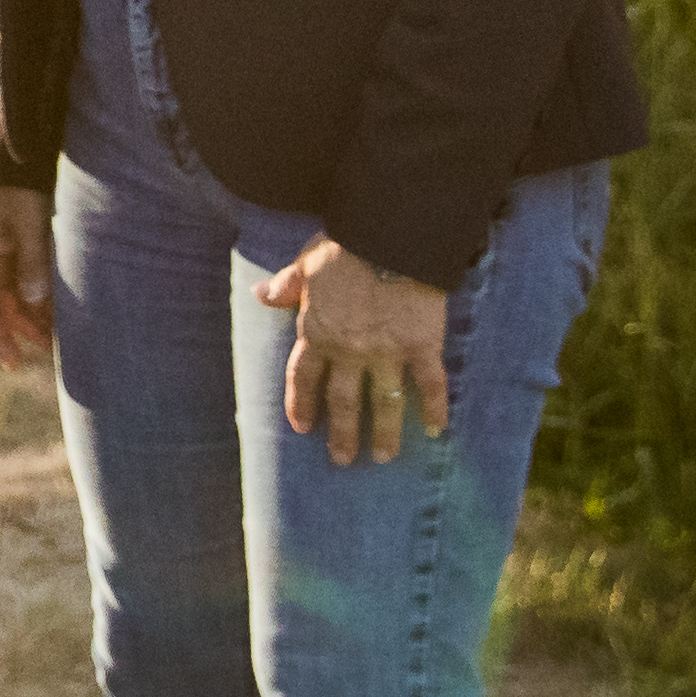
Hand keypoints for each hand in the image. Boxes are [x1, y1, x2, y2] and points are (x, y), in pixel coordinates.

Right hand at [0, 185, 57, 366]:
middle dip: (23, 330)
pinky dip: (40, 298)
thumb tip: (34, 302)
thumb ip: (31, 264)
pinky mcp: (17, 248)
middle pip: (2, 306)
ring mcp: (1, 255)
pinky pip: (26, 282)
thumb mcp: (28, 227)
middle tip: (49, 352)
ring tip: (59, 336)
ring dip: (34, 315)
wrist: (20, 159)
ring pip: (16, 296)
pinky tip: (58, 309)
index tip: (11, 364)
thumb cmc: (20, 192)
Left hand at [260, 238, 452, 466]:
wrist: (390, 236)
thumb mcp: (306, 265)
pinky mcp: (422, 346)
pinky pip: (429, 385)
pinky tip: (435, 431)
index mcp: (317, 332)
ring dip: (382, 433)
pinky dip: (434, 409)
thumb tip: (260, 295)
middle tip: (342, 459)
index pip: (304, 378)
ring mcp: (387, 352)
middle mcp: (349, 351)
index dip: (302, 404)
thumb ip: (286, 287)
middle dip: (341, 433)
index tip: (303, 427)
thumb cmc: (345, 246)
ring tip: (382, 457)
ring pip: (384, 403)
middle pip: (342, 401)